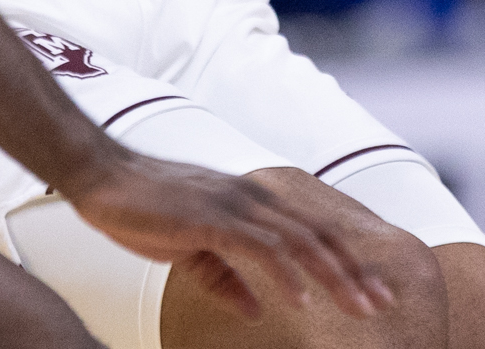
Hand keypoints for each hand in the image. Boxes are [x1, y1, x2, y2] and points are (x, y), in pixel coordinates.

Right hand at [57, 147, 394, 321]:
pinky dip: (286, 272)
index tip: (374, 290)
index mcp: (252, 200)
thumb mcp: (193, 250)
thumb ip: (227, 277)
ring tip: (359, 306)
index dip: (346, 260)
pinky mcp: (210, 216)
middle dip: (354, 271)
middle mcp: (252, 196)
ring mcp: (233, 203)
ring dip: (334, 275)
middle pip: (318, 235)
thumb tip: (259, 309)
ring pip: (299, 240)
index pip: (312, 230)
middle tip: (384, 303)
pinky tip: (301, 297)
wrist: (100, 175)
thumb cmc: (144, 207)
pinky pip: (259, 246)